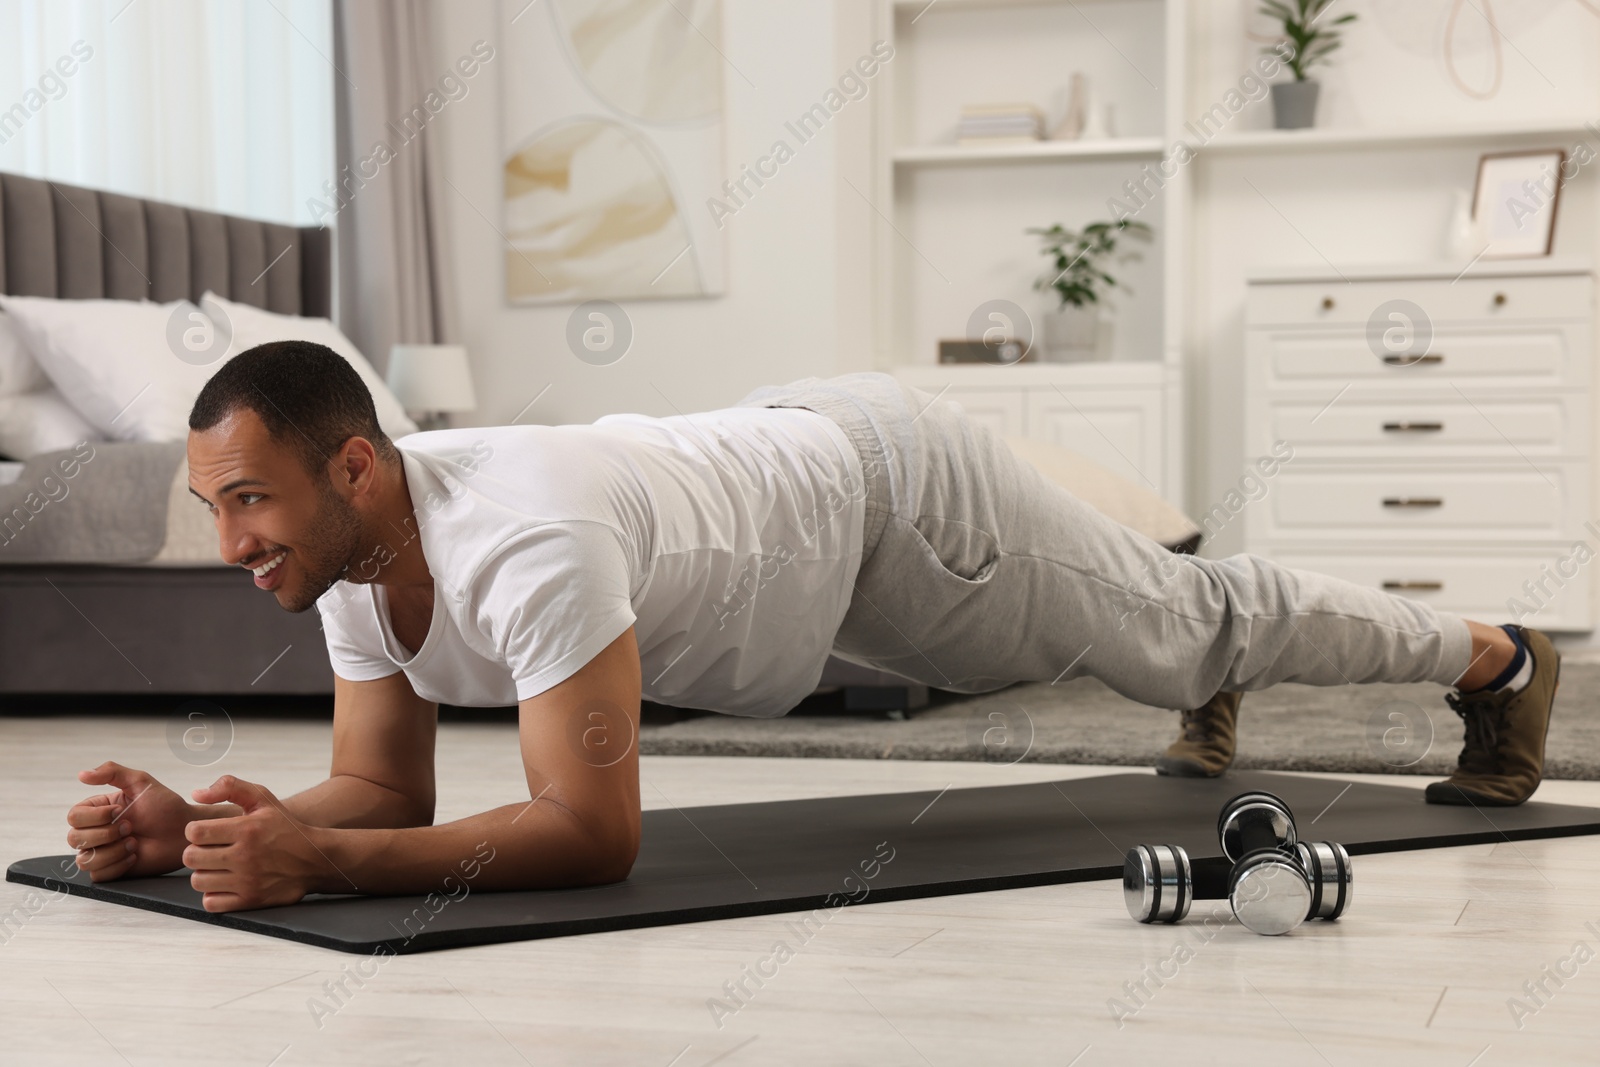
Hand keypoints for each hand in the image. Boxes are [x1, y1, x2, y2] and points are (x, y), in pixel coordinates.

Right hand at [68, 762, 198, 881]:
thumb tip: (82, 774)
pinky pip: (98, 875)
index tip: (119, 811)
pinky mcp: (111, 870)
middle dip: (106, 834)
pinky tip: (134, 856)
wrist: (184, 832)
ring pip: (84, 860)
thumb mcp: (140, 782)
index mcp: (97, 810)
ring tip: (134, 843)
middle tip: (131, 828)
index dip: (95, 816)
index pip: (74, 816)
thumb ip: (112, 772)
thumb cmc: (165, 806)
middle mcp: (95, 831)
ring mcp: (102, 852)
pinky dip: (118, 865)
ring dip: (112, 851)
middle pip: (74, 839)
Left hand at [185, 774, 346, 911]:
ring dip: (204, 873)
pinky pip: (211, 902)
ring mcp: (247, 880)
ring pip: (198, 881)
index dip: (195, 830)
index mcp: (247, 829)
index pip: (195, 832)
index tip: (207, 832)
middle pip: (191, 858)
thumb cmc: (284, 827)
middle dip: (196, 852)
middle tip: (211, 850)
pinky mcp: (250, 900)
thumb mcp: (263, 798)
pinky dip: (213, 894)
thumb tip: (195, 794)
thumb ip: (230, 787)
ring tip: (218, 867)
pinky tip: (225, 883)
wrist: (314, 860)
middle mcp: (246, 856)